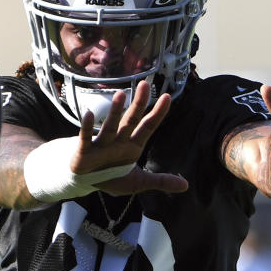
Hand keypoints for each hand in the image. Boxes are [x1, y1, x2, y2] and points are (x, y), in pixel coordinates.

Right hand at [72, 80, 188, 195]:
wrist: (85, 181)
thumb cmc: (111, 176)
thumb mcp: (138, 182)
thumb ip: (160, 181)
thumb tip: (186, 186)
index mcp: (132, 146)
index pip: (148, 127)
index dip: (157, 114)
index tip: (167, 97)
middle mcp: (118, 141)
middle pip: (130, 120)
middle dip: (138, 104)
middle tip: (145, 85)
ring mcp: (101, 145)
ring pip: (110, 127)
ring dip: (115, 112)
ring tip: (121, 95)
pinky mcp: (84, 152)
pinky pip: (85, 138)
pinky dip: (86, 127)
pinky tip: (88, 114)